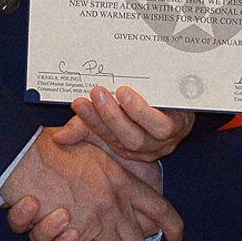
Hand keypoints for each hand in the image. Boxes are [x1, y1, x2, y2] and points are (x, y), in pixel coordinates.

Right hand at [1, 129, 182, 240]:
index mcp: (123, 181)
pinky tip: (72, 238)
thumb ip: (116, 171)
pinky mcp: (73, 237)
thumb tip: (132, 190)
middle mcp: (114, 204)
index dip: (173, 226)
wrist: (25, 158)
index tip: (177, 237)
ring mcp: (95, 222)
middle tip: (112, 233)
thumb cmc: (57, 149)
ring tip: (86, 231)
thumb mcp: (96, 147)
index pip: (160, 209)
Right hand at [53, 85, 195, 161]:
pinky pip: (161, 126)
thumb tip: (57, 137)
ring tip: (117, 93)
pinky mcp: (179, 128)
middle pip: (122, 139)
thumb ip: (86, 125)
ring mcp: (162, 140)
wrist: (185, 96)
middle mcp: (142, 148)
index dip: (89, 121)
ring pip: (140, 136)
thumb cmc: (147, 108)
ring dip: (125, 115)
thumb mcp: (113, 114)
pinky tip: (132, 96)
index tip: (77, 102)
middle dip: (106, 117)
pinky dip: (144, 112)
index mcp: (124, 146)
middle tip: (95, 93)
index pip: (103, 136)